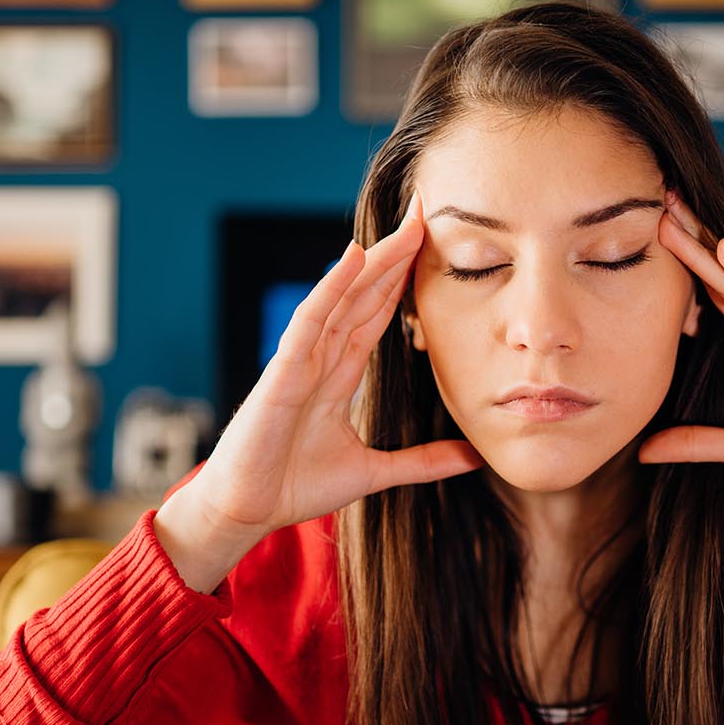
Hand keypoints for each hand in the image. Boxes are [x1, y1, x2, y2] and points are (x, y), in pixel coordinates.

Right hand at [165, 191, 484, 543]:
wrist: (247, 513)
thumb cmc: (295, 486)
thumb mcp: (375, 472)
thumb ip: (423, 462)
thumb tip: (476, 457)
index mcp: (340, 374)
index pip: (378, 315)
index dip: (403, 280)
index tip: (432, 247)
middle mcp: (321, 358)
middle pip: (364, 295)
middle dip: (395, 255)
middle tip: (426, 211)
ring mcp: (300, 360)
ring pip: (342, 298)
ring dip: (373, 260)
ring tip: (405, 225)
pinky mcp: (282, 373)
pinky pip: (310, 321)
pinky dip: (330, 288)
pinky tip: (353, 257)